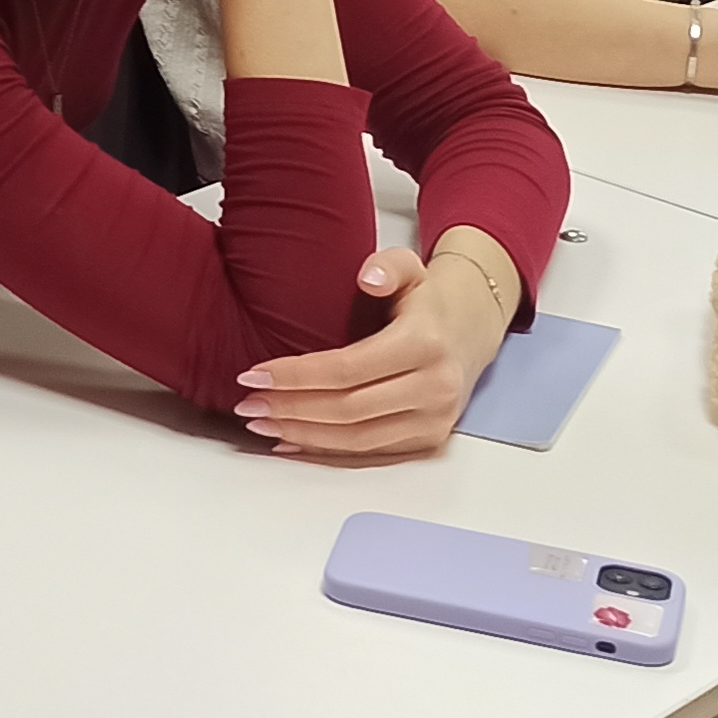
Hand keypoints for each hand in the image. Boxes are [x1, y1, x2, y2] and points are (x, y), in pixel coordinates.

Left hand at [234, 243, 508, 460]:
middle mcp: (434, 387)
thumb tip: (367, 277)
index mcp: (425, 343)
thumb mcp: (412, 267)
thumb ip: (389, 265)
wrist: (470, 331)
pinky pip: (371, 453)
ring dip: (302, 435)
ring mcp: (434, 419)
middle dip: (290, 409)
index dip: (296, 375)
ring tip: (261, 424)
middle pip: (348, 410)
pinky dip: (327, 452)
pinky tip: (292, 443)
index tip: (254, 375)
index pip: (348, 368)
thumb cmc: (428, 303)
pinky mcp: (429, 440)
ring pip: (357, 439)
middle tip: (247, 404)